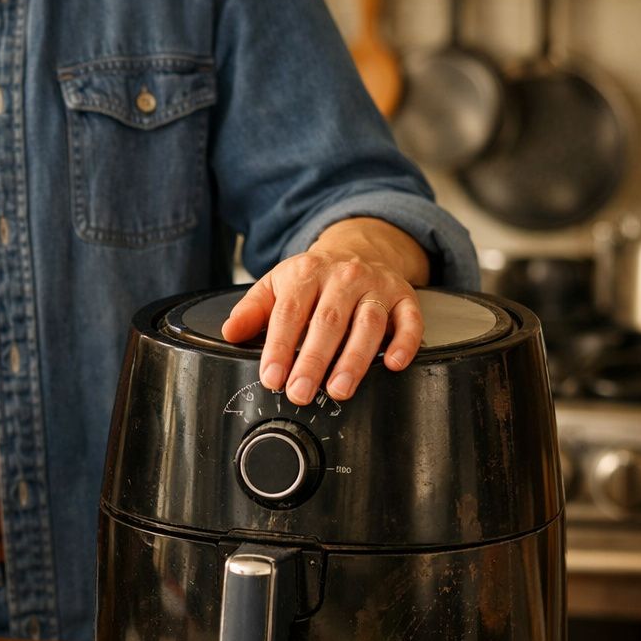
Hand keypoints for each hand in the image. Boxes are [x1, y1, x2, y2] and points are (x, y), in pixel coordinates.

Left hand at [221, 218, 430, 403]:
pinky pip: (410, 319)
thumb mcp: (277, 285)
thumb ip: (252, 310)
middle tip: (300, 392)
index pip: (289, 312)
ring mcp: (377, 286)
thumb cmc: (313, 278)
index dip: (279, 347)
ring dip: (355, 358)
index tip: (271, 377)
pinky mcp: (404, 297)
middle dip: (313, 360)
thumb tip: (231, 332)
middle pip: (328, 321)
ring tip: (339, 389)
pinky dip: (405, 342)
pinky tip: (392, 364)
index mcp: (307, 273)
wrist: (358, 248)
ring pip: (368, 322)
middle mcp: (344, 277)